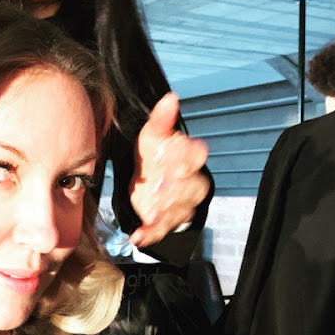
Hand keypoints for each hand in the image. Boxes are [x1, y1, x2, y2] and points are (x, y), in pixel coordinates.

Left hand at [128, 92, 209, 246]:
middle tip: (158, 188)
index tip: (174, 160)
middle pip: (191, 186)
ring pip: (181, 208)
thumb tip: (169, 99)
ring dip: (165, 211)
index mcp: (188, 157)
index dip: (186, 158)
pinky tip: (139, 236)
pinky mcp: (167, 219)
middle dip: (175, 188)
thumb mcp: (153, 136)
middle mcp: (190, 181)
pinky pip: (163, 228)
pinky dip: (151, 233)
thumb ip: (161, 120)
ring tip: (151, 212)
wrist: (149, 180)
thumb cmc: (155, 156)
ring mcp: (181, 202)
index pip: (196, 156)